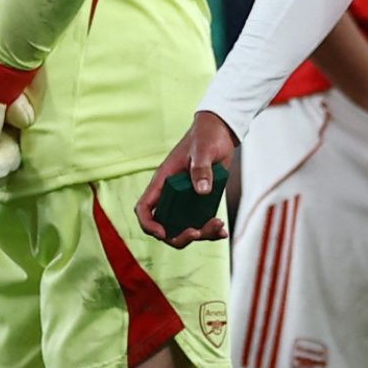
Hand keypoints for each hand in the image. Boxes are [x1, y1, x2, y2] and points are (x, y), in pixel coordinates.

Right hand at [136, 112, 238, 245]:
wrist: (221, 132)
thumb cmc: (206, 136)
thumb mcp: (202, 150)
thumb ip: (201, 169)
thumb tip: (202, 191)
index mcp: (163, 181)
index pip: (145, 208)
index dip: (149, 224)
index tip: (163, 233)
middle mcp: (172, 194)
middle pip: (166, 225)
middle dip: (178, 236)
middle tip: (196, 232)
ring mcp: (186, 199)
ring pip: (185, 227)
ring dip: (200, 234)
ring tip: (218, 227)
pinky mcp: (201, 201)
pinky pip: (202, 222)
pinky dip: (211, 230)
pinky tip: (222, 230)